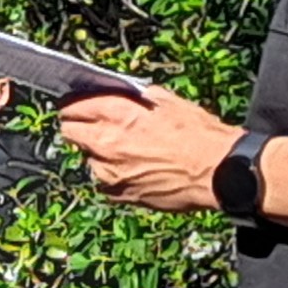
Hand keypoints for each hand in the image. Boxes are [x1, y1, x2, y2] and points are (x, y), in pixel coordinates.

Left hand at [52, 85, 233, 215]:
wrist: (218, 173)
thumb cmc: (199, 136)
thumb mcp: (169, 102)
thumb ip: (138, 97)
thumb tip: (124, 93)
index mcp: (118, 115)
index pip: (73, 106)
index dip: (73, 104)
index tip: (76, 105)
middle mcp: (106, 144)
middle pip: (69, 132)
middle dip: (77, 126)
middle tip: (91, 124)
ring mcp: (109, 172)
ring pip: (87, 158)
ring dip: (98, 153)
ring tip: (124, 150)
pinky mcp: (118, 194)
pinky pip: (103, 181)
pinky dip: (112, 174)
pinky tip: (133, 168)